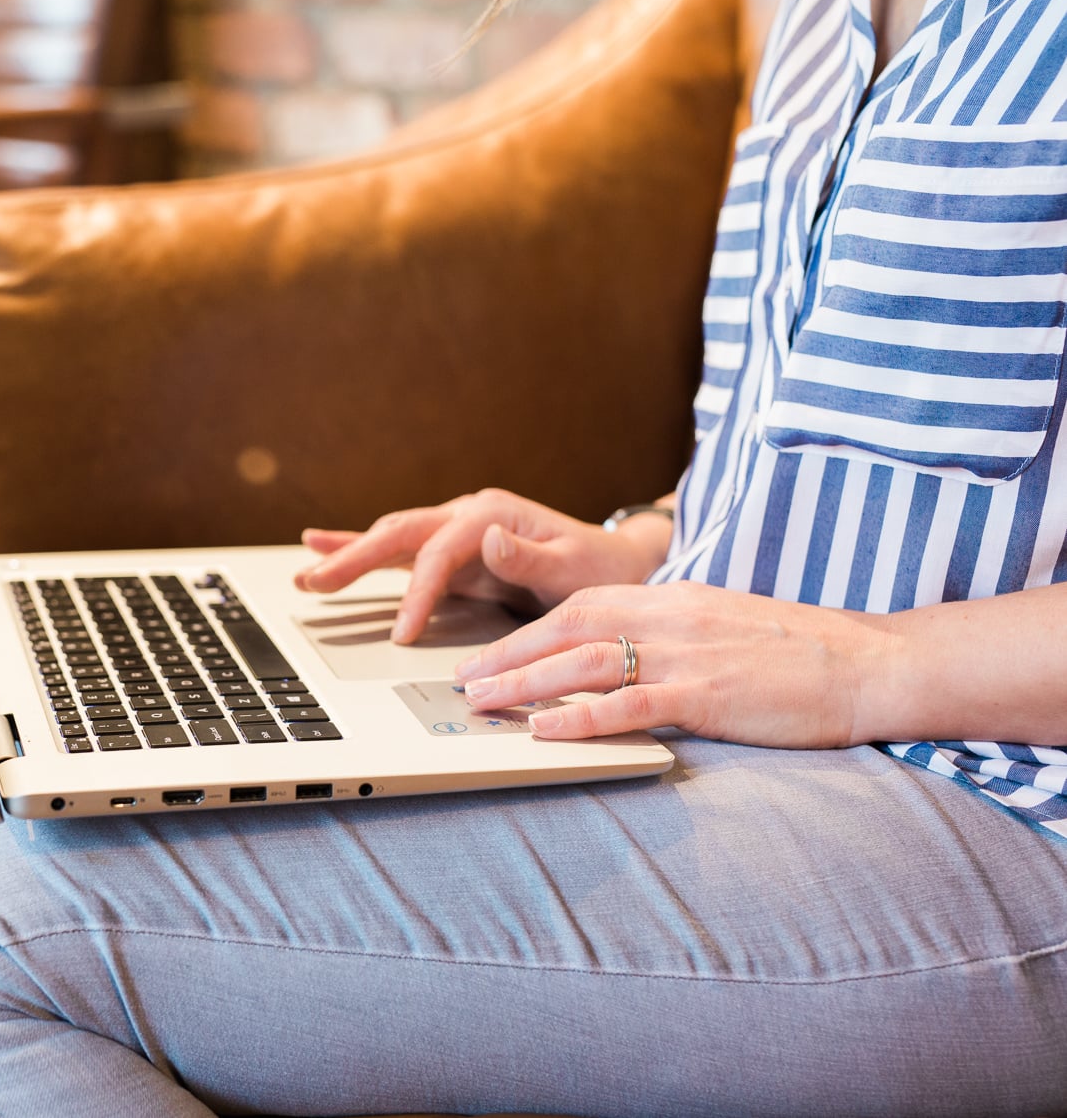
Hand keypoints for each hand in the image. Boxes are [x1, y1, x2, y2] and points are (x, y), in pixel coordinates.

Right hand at [295, 489, 671, 643]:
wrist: (616, 562)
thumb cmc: (599, 568)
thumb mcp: (576, 568)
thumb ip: (531, 556)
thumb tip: (490, 539)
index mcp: (492, 515)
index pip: (439, 554)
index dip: (417, 593)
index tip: (403, 634)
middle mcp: (468, 515)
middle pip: (400, 534)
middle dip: (355, 558)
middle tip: (316, 584)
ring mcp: (456, 531)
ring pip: (391, 538)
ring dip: (348, 554)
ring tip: (307, 571)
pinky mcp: (452, 551)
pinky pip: (400, 551)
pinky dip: (362, 549)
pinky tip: (323, 546)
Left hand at [456, 581, 896, 747]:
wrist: (866, 662)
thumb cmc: (795, 652)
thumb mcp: (718, 627)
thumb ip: (667, 635)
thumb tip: (619, 660)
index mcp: (669, 599)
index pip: (578, 607)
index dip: (525, 632)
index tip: (487, 656)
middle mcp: (669, 617)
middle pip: (567, 629)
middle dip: (508, 655)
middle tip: (463, 681)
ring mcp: (686, 655)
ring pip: (584, 662)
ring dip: (525, 683)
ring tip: (482, 704)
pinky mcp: (707, 694)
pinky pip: (628, 704)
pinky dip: (579, 716)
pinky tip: (543, 729)